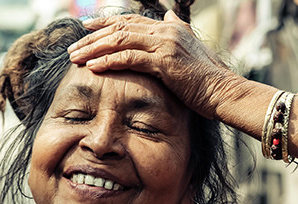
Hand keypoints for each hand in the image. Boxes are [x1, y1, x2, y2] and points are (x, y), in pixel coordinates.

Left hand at [68, 10, 231, 117]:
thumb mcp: (191, 49)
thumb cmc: (207, 78)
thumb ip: (178, 31)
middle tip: (74, 46)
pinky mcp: (165, 62)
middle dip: (93, 37)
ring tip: (75, 57)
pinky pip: (130, 59)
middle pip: (120, 28)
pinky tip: (93, 67)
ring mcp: (165, 45)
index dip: (106, 23)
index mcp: (169, 28)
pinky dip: (109, 61)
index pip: (130, 21)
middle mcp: (165, 31)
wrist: (223, 91)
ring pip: (121, 41)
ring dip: (95, 49)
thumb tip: (169, 17)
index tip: (86, 28)